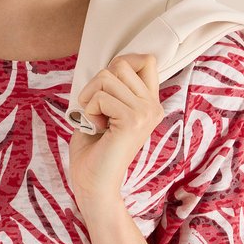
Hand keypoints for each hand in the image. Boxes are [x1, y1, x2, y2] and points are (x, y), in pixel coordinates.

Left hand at [68, 52, 163, 213]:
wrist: (92, 184)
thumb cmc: (93, 151)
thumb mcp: (104, 110)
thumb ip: (113, 87)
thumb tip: (113, 65)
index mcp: (150, 103)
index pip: (146, 60)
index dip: (120, 65)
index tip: (105, 92)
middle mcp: (153, 106)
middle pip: (121, 64)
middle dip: (97, 84)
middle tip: (95, 111)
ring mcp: (146, 112)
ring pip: (107, 76)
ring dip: (90, 99)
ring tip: (95, 122)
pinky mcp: (133, 120)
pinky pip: (101, 96)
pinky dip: (89, 111)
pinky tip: (96, 130)